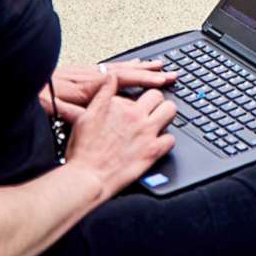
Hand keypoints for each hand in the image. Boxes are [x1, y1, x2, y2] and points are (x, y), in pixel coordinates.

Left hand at [41, 59, 176, 123]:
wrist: (27, 77)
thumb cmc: (40, 95)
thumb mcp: (55, 107)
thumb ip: (72, 110)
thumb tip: (89, 111)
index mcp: (90, 85)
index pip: (124, 80)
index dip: (143, 80)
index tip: (162, 80)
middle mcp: (93, 76)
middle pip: (127, 70)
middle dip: (150, 72)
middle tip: (170, 73)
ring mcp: (90, 72)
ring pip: (121, 67)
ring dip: (141, 67)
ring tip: (158, 66)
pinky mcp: (86, 72)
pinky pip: (113, 67)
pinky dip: (126, 66)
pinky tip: (132, 65)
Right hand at [62, 70, 177, 195]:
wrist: (87, 178)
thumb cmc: (84, 151)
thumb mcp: (86, 116)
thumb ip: (102, 95)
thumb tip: (110, 78)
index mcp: (119, 105)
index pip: (138, 88)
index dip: (138, 96)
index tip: (140, 99)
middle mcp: (135, 115)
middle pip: (158, 95)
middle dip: (155, 101)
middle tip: (151, 109)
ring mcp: (146, 132)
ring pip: (170, 110)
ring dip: (166, 114)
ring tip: (159, 121)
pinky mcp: (153, 151)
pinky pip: (171, 138)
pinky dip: (166, 140)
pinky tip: (158, 143)